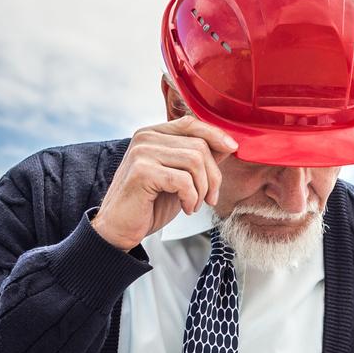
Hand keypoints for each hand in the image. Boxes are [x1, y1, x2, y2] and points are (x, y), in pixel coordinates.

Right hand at [92, 115, 239, 250]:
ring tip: (194, 204)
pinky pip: (183, 180)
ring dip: (202, 189)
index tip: (233, 149)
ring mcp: (142, 153)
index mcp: (153, 134)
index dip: (216, 135)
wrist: (120, 229)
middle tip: (209, 198)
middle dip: (213, 176)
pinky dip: (191, 198)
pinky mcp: (142, 172)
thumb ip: (198, 159)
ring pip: (195, 162)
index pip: (191, 123)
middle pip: (199, 146)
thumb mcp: (179, 177)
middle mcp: (145, 138)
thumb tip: (228, 145)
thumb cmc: (150, 204)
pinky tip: (186, 208)